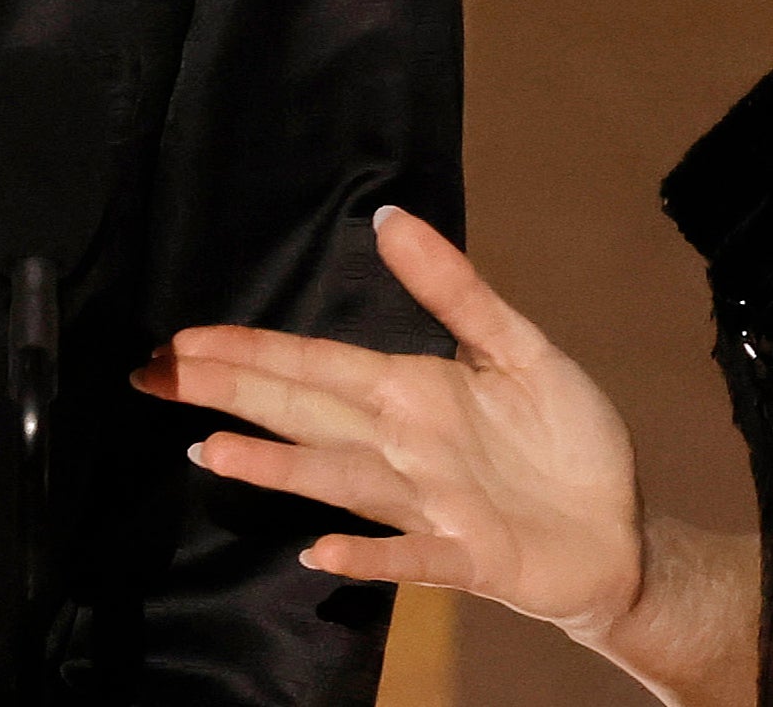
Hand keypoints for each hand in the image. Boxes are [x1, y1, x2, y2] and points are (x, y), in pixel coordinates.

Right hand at [132, 207, 647, 644]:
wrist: (618, 533)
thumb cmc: (564, 440)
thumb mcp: (517, 346)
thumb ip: (453, 287)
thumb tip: (390, 215)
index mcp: (411, 392)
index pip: (316, 365)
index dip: (251, 351)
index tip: (182, 339)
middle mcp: (404, 448)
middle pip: (305, 414)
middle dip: (231, 392)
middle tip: (153, 376)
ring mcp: (429, 506)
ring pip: (338, 480)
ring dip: (275, 469)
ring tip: (208, 449)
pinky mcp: (469, 558)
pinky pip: (411, 556)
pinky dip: (368, 556)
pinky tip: (318, 553)